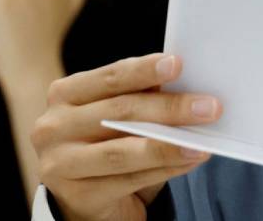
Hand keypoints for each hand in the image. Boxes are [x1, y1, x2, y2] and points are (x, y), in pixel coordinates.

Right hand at [33, 54, 220, 220]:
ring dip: (169, 145)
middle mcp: (54, 126)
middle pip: (120, 112)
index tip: (178, 64)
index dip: (144, 70)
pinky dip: (164, 170)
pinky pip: (128, 180)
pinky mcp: (76, 195)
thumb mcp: (116, 117)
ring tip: (201, 142)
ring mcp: (60, 163)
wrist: (86, 199)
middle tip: (209, 107)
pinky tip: (188, 161)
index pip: (110, 78)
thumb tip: (186, 87)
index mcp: (64, 94)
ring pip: (123, 151)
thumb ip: (140, 99)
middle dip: (170, 108)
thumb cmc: (107, 145)